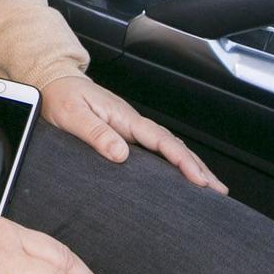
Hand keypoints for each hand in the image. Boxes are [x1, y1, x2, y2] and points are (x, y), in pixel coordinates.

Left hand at [40, 76, 227, 192]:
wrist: (54, 83)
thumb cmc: (61, 97)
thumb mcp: (73, 115)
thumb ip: (96, 133)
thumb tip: (121, 153)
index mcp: (125, 118)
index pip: (161, 141)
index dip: (183, 161)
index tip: (199, 179)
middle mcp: (133, 123)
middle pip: (174, 146)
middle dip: (198, 167)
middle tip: (218, 190)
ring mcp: (131, 129)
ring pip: (169, 148)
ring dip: (190, 166)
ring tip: (210, 186)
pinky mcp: (125, 135)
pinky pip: (156, 150)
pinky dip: (174, 163)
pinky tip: (180, 175)